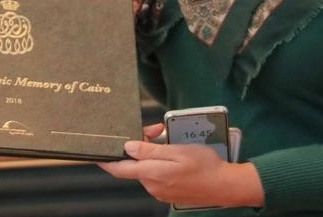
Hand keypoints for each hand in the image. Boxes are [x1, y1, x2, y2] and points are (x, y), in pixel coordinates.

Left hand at [99, 124, 263, 207]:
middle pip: (135, 164)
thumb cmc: (205, 166)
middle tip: (154, 130)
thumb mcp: (177, 152)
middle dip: (138, 146)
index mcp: (152, 175)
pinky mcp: (168, 192)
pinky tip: (171, 153)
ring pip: (146, 168)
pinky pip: (156, 174)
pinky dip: (159, 162)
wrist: (226, 185)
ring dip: (151, 153)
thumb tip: (129, 148)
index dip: (106, 160)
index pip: (120, 168)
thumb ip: (150, 151)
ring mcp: (160, 191)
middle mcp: (153, 186)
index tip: (96, 153)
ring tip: (166, 138)